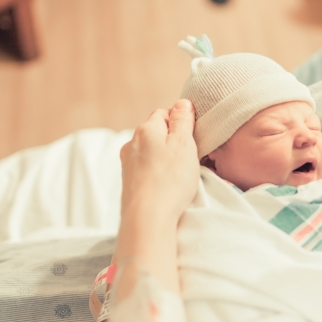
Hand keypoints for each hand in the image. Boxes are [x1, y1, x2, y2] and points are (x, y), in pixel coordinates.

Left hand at [119, 99, 199, 229]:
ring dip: (165, 158)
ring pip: (151, 152)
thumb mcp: (184, 143)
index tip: (193, 137)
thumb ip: (183, 121)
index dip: (181, 123)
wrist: (147, 217)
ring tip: (180, 174)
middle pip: (156, 133)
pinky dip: (158, 173)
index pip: (164, 113)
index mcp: (146, 129)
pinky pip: (147, 170)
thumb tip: (182, 103)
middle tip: (189, 156)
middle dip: (172, 141)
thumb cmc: (170, 180)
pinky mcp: (129, 183)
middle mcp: (132, 143)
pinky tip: (168, 186)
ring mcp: (128, 164)